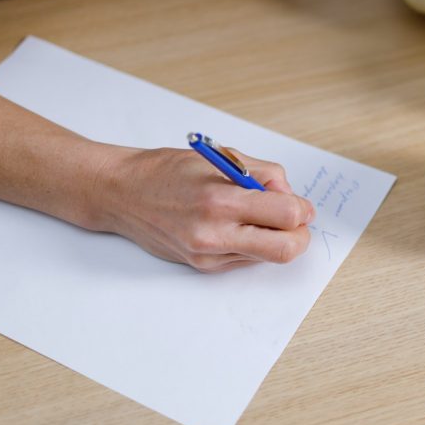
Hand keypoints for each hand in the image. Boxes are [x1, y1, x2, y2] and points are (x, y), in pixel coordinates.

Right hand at [92, 146, 314, 272]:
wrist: (122, 194)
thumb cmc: (168, 170)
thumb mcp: (222, 158)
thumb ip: (264, 176)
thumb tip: (291, 197)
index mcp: (221, 200)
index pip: (287, 216)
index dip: (302, 209)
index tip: (300, 204)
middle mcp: (214, 234)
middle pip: (285, 250)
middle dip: (299, 235)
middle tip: (294, 220)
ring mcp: (208, 255)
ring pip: (266, 258)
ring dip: (274, 238)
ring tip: (254, 215)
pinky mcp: (203, 267)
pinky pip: (245, 260)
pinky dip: (252, 243)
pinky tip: (235, 225)